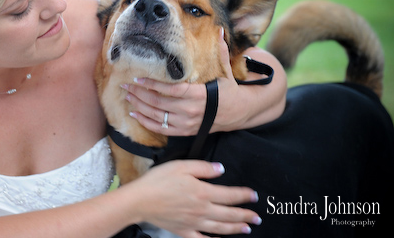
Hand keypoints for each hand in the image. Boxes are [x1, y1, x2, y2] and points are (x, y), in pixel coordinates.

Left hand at [122, 29, 248, 135]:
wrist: (238, 113)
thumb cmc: (229, 89)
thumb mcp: (226, 71)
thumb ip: (220, 51)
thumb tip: (218, 29)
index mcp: (200, 95)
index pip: (171, 90)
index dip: (152, 85)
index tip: (137, 78)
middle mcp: (191, 111)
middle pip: (159, 103)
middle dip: (139, 94)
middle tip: (124, 85)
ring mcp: (187, 123)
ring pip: (157, 116)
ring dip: (139, 106)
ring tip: (126, 96)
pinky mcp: (185, 132)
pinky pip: (161, 129)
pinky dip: (146, 122)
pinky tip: (134, 114)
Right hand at [126, 160, 260, 236]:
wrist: (140, 200)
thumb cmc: (158, 181)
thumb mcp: (181, 166)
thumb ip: (203, 168)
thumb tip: (221, 169)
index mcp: (203, 192)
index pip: (230, 195)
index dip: (244, 195)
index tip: (254, 195)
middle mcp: (202, 210)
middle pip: (229, 214)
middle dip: (246, 215)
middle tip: (257, 217)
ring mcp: (194, 223)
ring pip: (220, 228)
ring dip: (236, 228)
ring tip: (247, 229)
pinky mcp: (184, 231)